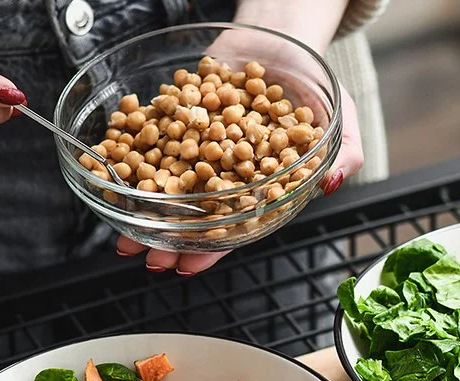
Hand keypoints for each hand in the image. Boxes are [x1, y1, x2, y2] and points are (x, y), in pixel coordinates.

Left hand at [116, 20, 364, 274]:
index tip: (188, 266)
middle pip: (193, 212)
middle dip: (170, 238)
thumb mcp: (341, 117)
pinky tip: (115, 172)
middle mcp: (225, 170)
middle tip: (147, 257)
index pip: (234, 225)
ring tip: (123, 232)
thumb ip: (343, 153)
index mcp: (261, 185)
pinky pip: (153, 136)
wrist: (281, 35)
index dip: (212, 248)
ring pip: (167, 182)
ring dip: (145, 208)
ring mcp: (199, 144)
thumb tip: (327, 185)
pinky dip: (134, 153)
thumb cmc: (314, 82)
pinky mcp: (180, 115)